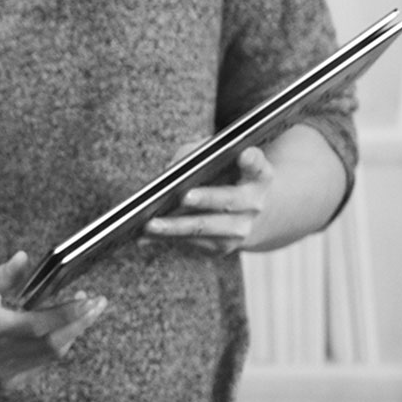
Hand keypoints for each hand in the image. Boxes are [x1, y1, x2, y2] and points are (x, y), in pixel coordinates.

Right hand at [0, 251, 107, 388]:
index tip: (90, 301)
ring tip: (79, 313)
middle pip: (53, 344)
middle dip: (79, 323)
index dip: (70, 314)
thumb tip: (24, 259)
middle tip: (96, 305)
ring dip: (68, 335)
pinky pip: (36, 366)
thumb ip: (1, 275)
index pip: (41, 324)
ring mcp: (0, 372)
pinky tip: (52, 332)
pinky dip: (49, 349)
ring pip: (48, 357)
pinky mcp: (0, 381)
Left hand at [141, 144, 274, 253]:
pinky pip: (190, 242)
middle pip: (229, 200)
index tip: (245, 154)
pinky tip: (143, 236)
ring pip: (205, 228)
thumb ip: (197, 155)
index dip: (252, 161)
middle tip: (184, 196)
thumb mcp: (216, 158)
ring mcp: (240, 229)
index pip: (258, 165)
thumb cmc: (224, 175)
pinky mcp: (222, 246)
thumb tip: (171, 173)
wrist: (246, 213)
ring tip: (150, 224)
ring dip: (176, 227)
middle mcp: (254, 203)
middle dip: (206, 199)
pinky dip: (166, 238)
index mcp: (257, 175)